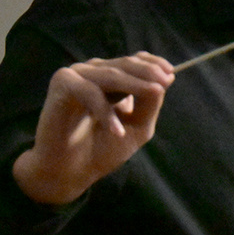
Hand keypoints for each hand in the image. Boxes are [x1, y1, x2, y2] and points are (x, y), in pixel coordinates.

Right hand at [12, 52, 174, 204]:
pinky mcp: (62, 85)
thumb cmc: (102, 150)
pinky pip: (88, 91)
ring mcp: (77, 76)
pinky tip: (116, 130)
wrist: (71, 172)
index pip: (133, 62)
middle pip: (123, 64)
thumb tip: (165, 81)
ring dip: (134, 85)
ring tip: (154, 93)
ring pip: (109, 74)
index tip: (171, 72)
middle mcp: (93, 73)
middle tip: (165, 81)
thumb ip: (149, 105)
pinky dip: (104, 110)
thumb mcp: (137, 127)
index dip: (152, 64)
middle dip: (147, 72)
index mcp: (110, 80)